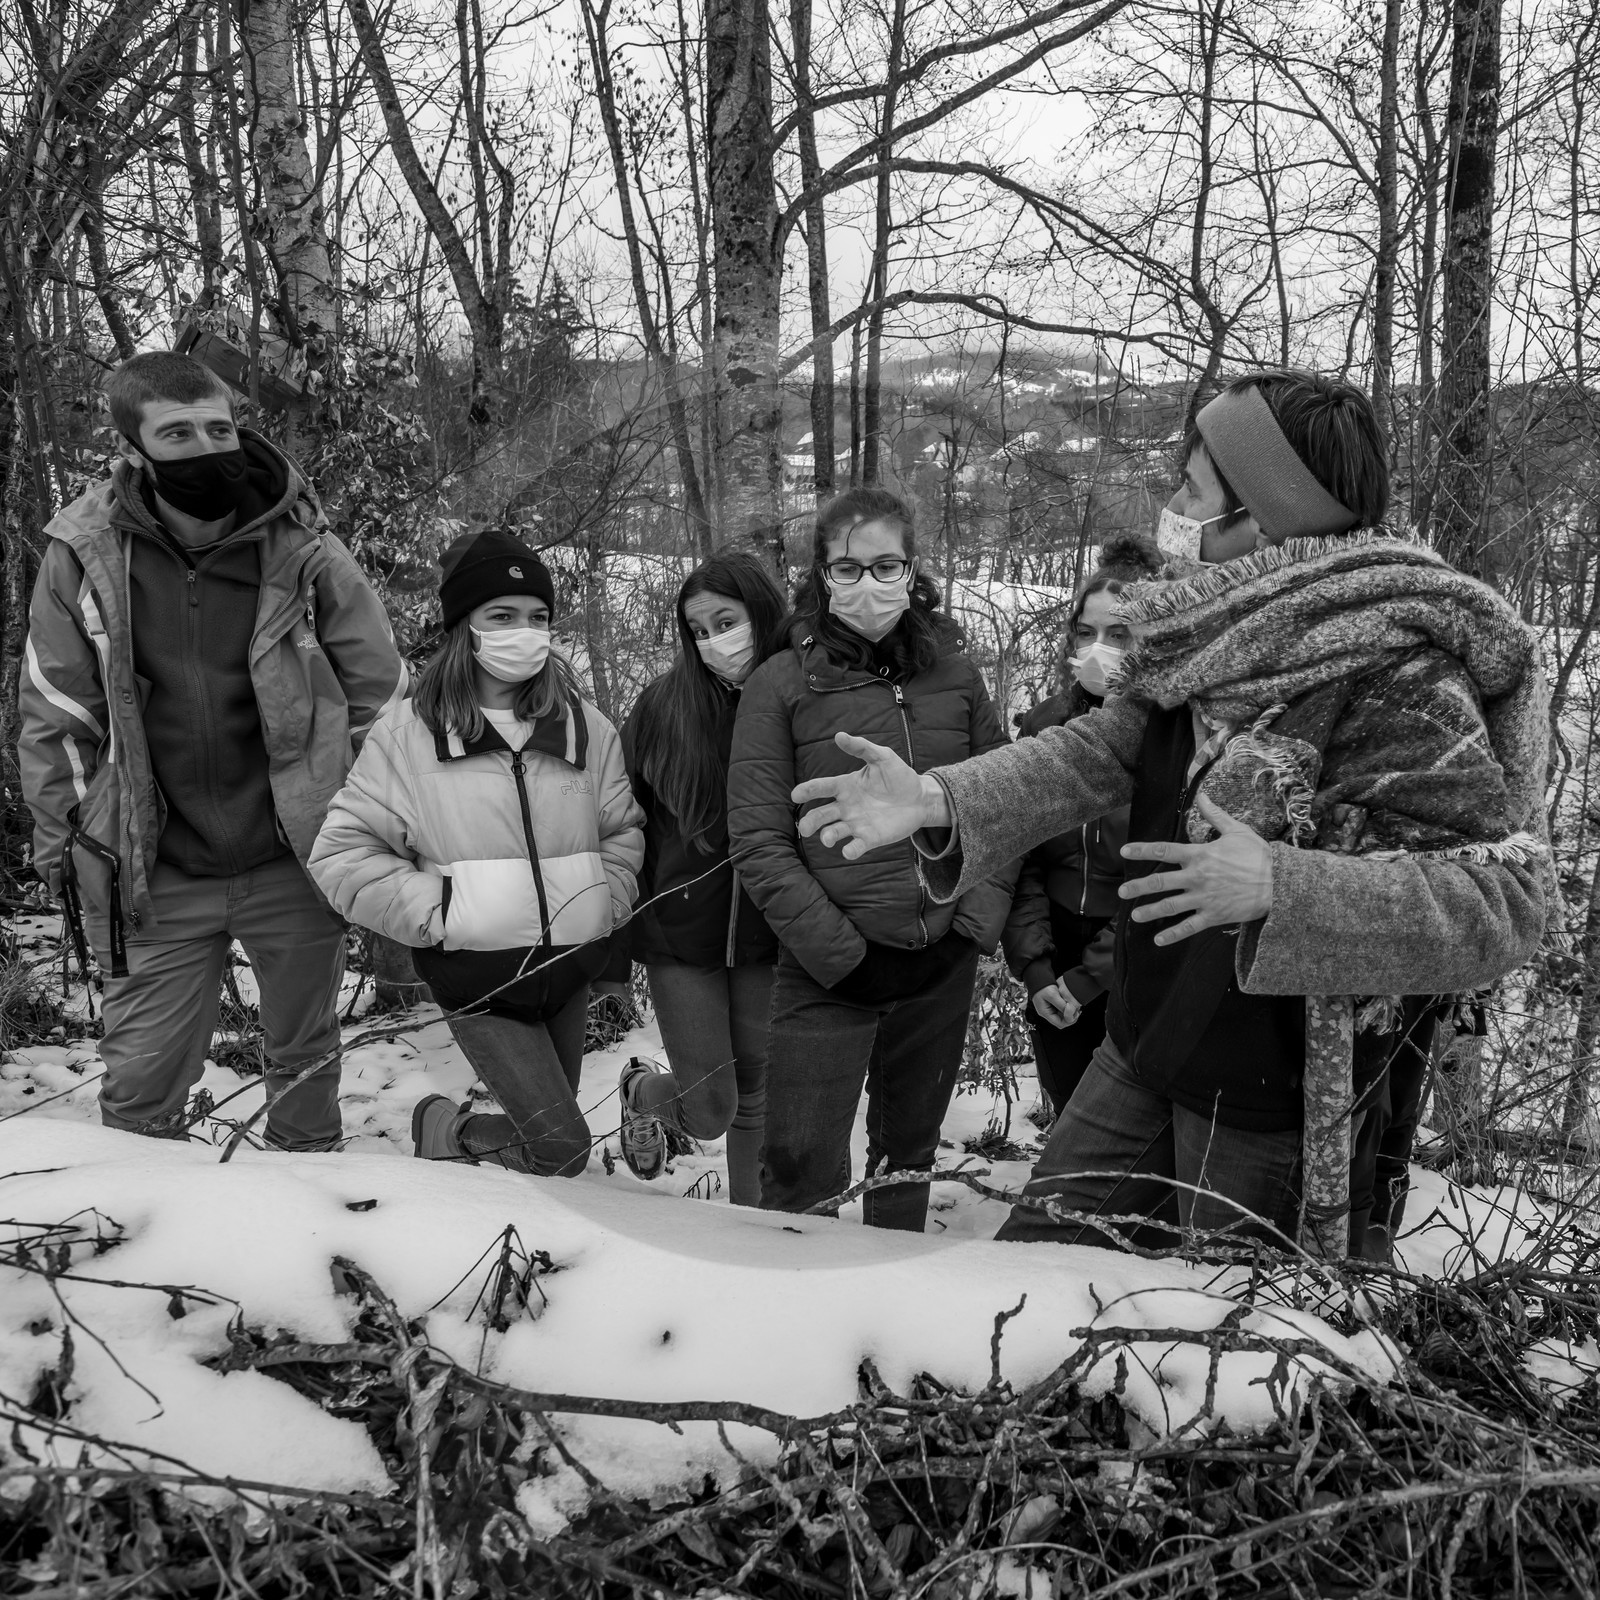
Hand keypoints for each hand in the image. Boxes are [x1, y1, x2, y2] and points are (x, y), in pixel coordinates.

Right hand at [792, 732, 945, 859]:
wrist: (921, 798)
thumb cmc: (899, 776)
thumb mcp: (882, 757)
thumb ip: (861, 748)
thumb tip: (838, 735)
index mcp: (846, 786)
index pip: (823, 788)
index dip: (808, 790)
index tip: (796, 795)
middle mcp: (847, 807)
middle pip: (822, 815)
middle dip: (811, 821)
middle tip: (805, 827)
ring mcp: (857, 824)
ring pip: (835, 831)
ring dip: (828, 836)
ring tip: (827, 838)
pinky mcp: (871, 838)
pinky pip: (857, 846)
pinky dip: (851, 850)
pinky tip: (848, 851)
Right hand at [1031, 979, 1081, 1029]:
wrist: (1039, 980)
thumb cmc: (1043, 987)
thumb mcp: (1052, 995)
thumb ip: (1061, 1005)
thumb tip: (1070, 1012)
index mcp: (1045, 1013)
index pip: (1060, 1024)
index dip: (1069, 1020)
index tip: (1075, 1013)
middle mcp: (1048, 1013)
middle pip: (1062, 1021)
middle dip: (1070, 1017)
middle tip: (1077, 1010)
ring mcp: (1050, 1010)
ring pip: (1063, 1016)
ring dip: (1070, 1012)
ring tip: (1075, 1006)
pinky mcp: (1053, 1006)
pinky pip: (1062, 1011)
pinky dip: (1067, 1008)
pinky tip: (1070, 1004)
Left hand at [1118, 793, 1272, 946]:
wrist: (1281, 883)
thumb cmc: (1259, 856)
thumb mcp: (1237, 830)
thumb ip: (1214, 815)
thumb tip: (1200, 795)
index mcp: (1200, 854)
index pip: (1164, 850)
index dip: (1142, 850)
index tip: (1124, 852)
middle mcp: (1197, 876)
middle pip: (1160, 881)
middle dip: (1138, 886)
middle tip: (1121, 891)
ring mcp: (1204, 898)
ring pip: (1170, 906)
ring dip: (1150, 911)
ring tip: (1134, 916)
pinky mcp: (1214, 915)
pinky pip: (1189, 927)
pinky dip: (1173, 934)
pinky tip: (1158, 940)